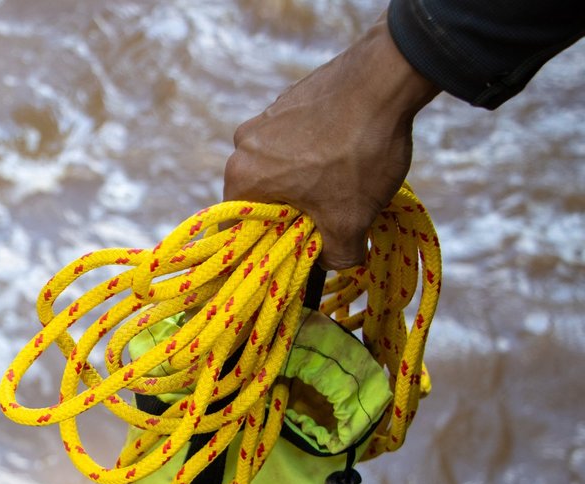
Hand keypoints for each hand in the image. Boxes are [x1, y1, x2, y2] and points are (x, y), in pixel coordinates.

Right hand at [223, 20, 438, 269]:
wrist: (386, 79)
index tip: (293, 251)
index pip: (239, 227)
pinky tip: (347, 153)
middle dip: (291, 212)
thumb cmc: (358, 154)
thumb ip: (336, 255)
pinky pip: (294, 139)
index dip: (266, 245)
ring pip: (279, 167)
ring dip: (304, 181)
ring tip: (343, 182)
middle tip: (327, 219)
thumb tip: (333, 262)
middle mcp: (243, 144)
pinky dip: (314, 152)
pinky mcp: (290, 98)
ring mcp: (265, 116)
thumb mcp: (351, 221)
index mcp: (243, 177)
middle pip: (260, 196)